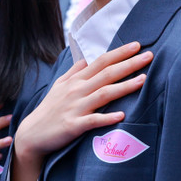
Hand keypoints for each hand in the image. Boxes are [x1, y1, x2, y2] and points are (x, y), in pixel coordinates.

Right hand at [11, 42, 151, 180]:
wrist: (31, 135)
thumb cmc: (48, 110)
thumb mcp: (58, 86)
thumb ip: (74, 72)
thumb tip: (86, 59)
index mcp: (76, 80)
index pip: (101, 61)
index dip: (119, 53)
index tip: (137, 45)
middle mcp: (77, 90)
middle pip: (107, 73)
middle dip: (129, 64)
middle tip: (149, 56)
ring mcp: (75, 108)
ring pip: (104, 93)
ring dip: (124, 86)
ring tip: (143, 80)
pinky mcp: (73, 125)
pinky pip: (92, 120)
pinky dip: (107, 117)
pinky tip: (122, 115)